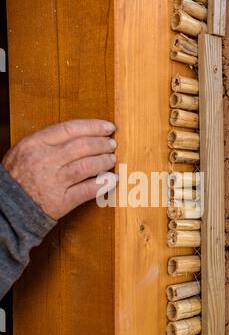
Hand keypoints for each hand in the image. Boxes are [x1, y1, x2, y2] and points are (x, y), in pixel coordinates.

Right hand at [2, 119, 116, 219]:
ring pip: (87, 166)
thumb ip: (49, 141)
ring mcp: (54, 181)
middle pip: (82, 146)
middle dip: (102, 143)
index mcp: (35, 144)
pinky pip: (88, 190)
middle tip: (112, 144)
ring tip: (112, 159)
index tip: (107, 127)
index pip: (70, 129)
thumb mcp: (25, 151)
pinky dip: (103, 184)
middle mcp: (45, 160)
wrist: (7, 208)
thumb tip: (82, 135)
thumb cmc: (17, 177)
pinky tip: (113, 179)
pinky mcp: (61, 201)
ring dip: (104, 161)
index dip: (93, 126)